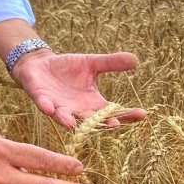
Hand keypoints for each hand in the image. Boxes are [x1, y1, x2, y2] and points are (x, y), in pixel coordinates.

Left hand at [11, 50, 147, 129]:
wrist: (41, 64)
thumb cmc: (68, 68)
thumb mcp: (91, 63)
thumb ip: (111, 63)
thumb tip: (135, 60)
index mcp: (92, 103)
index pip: (113, 112)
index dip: (128, 114)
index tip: (143, 113)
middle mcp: (77, 110)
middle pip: (92, 121)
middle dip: (101, 123)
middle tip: (115, 124)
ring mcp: (59, 106)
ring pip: (65, 117)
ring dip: (68, 121)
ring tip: (73, 124)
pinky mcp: (42, 99)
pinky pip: (44, 105)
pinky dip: (47, 107)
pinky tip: (49, 108)